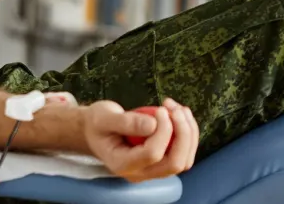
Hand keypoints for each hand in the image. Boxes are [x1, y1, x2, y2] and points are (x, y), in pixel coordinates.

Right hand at [83, 99, 198, 182]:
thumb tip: (153, 124)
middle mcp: (140, 173)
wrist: (94, 131)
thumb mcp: (103, 117)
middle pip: (174, 163)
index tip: (161, 109)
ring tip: (180, 109)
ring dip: (188, 134)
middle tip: (175, 109)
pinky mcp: (161, 162)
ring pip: (183, 161)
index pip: (152, 154)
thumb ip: (126, 122)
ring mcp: (152, 171)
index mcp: (122, 164)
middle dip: (183, 134)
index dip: (163, 131)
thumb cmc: (96, 123)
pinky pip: (183, 154)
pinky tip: (180, 115)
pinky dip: (188, 134)